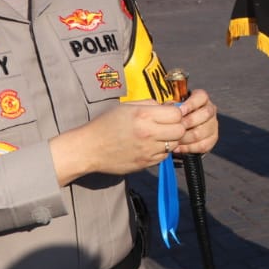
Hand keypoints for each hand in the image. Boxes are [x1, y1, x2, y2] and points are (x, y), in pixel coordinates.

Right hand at [50, 100, 185, 184]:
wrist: (89, 149)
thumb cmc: (105, 124)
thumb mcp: (126, 106)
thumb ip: (150, 104)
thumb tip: (170, 105)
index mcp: (143, 115)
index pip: (176, 114)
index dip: (176, 112)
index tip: (169, 113)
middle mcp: (148, 133)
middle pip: (180, 130)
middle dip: (177, 126)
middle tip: (168, 125)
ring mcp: (148, 150)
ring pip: (174, 145)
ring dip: (170, 140)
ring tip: (159, 136)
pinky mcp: (145, 164)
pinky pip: (164, 156)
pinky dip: (162, 151)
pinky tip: (151, 146)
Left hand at [173, 89, 218, 155]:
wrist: (182, 128)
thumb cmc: (176, 114)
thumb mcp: (173, 107)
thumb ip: (170, 106)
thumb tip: (166, 109)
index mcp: (202, 98)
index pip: (202, 97)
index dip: (191, 104)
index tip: (179, 111)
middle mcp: (211, 109)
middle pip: (205, 114)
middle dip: (189, 122)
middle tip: (176, 127)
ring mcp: (213, 124)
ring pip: (202, 132)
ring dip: (186, 138)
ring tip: (174, 140)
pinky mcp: (213, 138)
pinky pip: (203, 145)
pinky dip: (188, 148)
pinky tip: (178, 148)